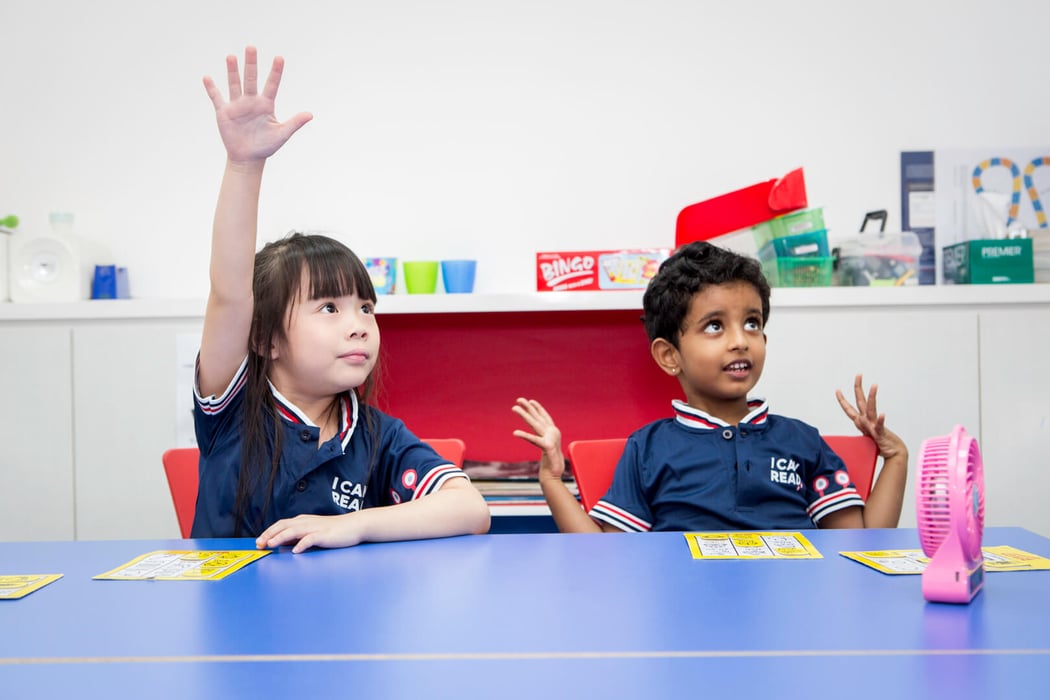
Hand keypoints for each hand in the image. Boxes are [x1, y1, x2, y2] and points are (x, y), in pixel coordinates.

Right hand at [203, 46, 312, 164]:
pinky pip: (216, 98)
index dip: (276, 72)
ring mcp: (237, 105)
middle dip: (251, 64)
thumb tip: (310, 114)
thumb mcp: (282, 134)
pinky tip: (207, 78)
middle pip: (251, 79)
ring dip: (232, 71)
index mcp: (266, 104)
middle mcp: (251, 101)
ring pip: (234, 84)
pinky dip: (211, 89)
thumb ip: (295, 123)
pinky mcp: (224, 112)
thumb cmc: (266, 146)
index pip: (272, 84)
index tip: (279, 58)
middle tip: (251, 47)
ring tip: (231, 57)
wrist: (248, 158)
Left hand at [256, 513, 363, 553]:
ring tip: (271, 545)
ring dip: (280, 537)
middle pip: (283, 526)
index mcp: (303, 521)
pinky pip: (311, 539)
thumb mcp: (313, 530)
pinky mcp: (324, 535)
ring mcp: (315, 528)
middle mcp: (306, 522)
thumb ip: (299, 535)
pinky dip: (302, 544)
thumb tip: (283, 542)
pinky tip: (295, 550)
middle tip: (259, 544)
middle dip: (270, 534)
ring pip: (293, 531)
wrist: (354, 525)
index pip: (281, 524)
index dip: (268, 532)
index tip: (259, 541)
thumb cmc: (334, 530)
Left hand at [511, 397, 563, 478]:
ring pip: (535, 424)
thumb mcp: (547, 449)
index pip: (544, 417)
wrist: (554, 474)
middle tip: (518, 399)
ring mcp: (551, 439)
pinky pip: (534, 440)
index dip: (538, 408)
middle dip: (528, 407)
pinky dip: (524, 436)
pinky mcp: (548, 447)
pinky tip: (515, 433)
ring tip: (514, 408)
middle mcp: (553, 433)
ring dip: (524, 415)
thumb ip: (544, 441)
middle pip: (538, 417)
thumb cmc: (550, 463)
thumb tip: (541, 439)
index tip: (530, 401)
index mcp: (553, 433)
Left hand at [836, 374, 904, 459]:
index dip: (843, 400)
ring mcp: (874, 425)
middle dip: (858, 388)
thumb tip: (855, 425)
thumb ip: (860, 429)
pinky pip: (880, 426)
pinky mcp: (881, 433)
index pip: (849, 409)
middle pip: (860, 402)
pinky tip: (882, 414)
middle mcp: (867, 420)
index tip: (837, 390)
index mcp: (861, 422)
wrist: (894, 451)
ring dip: (872, 398)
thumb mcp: (864, 437)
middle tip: (858, 375)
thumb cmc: (880, 443)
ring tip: (874, 386)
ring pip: (871, 410)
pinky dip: (881, 420)